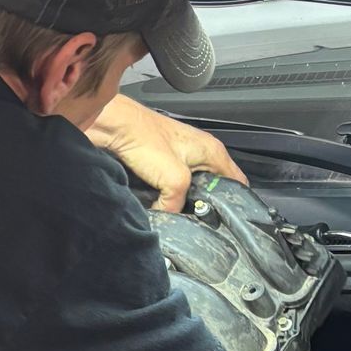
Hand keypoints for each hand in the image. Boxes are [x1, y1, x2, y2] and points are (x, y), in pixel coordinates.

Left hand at [85, 94, 246, 212]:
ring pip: (190, 188)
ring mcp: (180, 157)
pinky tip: (161, 205)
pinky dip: (167, 196)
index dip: (235, 202)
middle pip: (213, 188)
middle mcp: (200, 153)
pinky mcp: (162, 162)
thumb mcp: (173, 178)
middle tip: (199, 223)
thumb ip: (178, 204)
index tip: (227, 221)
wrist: (113, 126)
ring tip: (179, 217)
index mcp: (212, 151)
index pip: (237, 182)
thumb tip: (171, 217)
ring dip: (183, 202)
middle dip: (206, 206)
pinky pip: (171, 185)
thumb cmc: (144, 138)